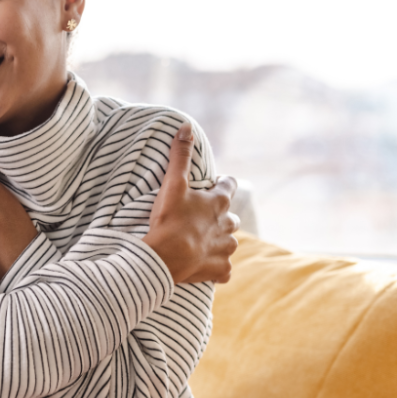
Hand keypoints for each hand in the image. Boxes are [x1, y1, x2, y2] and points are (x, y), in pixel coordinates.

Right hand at [142, 123, 240, 283]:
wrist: (166, 257)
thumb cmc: (169, 219)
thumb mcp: (173, 184)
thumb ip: (180, 156)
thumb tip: (186, 126)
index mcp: (219, 203)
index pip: (229, 186)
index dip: (222, 184)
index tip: (213, 185)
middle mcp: (228, 225)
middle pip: (231, 217)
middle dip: (220, 217)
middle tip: (200, 218)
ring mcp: (225, 249)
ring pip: (229, 243)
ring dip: (219, 242)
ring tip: (201, 243)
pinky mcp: (219, 270)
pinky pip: (224, 270)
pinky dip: (217, 269)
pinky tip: (206, 267)